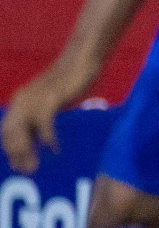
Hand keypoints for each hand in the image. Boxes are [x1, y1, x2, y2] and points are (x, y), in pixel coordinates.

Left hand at [2, 56, 96, 173]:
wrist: (82, 57)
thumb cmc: (73, 77)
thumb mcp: (53, 99)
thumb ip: (45, 114)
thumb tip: (42, 136)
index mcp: (21, 100)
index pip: (7, 129)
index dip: (11, 148)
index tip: (19, 165)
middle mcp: (22, 99)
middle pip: (10, 132)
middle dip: (16, 154)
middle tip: (26, 171)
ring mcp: (34, 98)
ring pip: (21, 130)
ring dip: (26, 151)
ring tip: (34, 166)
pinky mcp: (49, 98)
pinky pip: (44, 124)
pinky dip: (48, 138)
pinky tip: (55, 148)